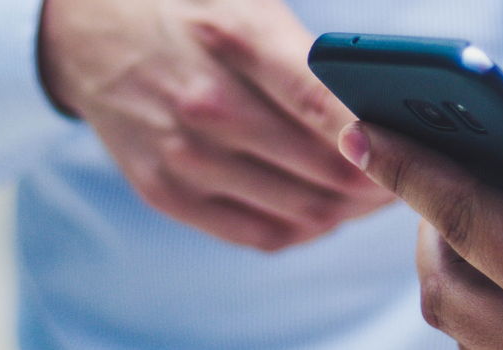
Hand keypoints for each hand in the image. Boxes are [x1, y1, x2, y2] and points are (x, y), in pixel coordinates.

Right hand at [38, 0, 392, 250]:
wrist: (86, 32)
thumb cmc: (190, 11)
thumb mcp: (252, 3)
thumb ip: (315, 53)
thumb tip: (386, 98)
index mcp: (237, 40)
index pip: (324, 103)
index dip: (379, 136)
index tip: (416, 145)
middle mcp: (208, 104)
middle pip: (326, 168)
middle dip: (383, 179)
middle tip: (412, 173)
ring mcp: (185, 155)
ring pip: (304, 210)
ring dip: (352, 210)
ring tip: (378, 193)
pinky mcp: (166, 192)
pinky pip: (262, 233)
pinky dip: (307, 229)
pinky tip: (327, 210)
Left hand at [339, 111, 502, 348]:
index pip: (466, 220)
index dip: (407, 168)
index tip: (357, 126)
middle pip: (447, 280)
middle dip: (425, 216)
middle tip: (421, 153)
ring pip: (461, 320)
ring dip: (449, 258)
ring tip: (460, 196)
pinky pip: (495, 343)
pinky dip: (481, 293)